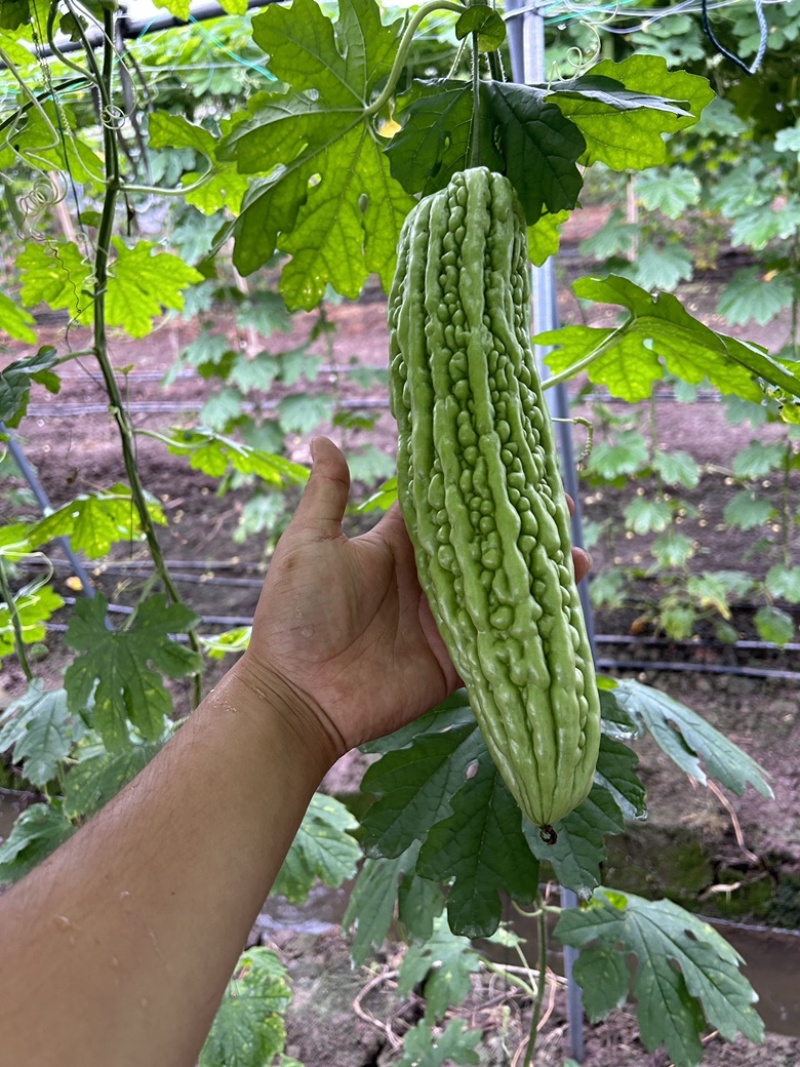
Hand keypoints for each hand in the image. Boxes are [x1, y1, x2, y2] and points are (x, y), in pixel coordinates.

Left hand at [238, 437, 590, 758]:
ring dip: (538, 576)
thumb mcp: (308, 546)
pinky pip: (498, 643)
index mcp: (397, 548)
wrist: (295, 695)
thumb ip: (329, 496)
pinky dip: (530, 629)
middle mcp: (427, 580)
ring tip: (580, 557)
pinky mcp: (454, 663)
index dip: (479, 487)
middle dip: (523, 529)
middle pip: (485, 548)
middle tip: (565, 507)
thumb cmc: (294, 615)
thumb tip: (325, 440)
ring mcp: (444, 622)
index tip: (515, 463)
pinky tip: (565, 610)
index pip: (448, 508)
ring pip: (501, 593)